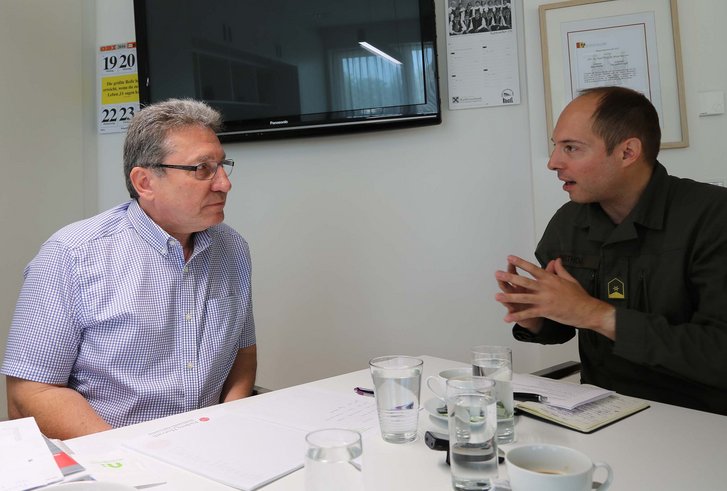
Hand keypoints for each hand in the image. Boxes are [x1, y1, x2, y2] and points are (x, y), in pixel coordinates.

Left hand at [495, 255, 615, 338]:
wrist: (587, 310)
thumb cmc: (579, 295)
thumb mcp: (570, 279)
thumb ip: (560, 270)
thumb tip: (556, 260)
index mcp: (550, 279)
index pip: (533, 268)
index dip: (520, 263)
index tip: (509, 258)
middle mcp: (546, 288)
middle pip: (524, 281)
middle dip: (510, 277)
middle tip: (497, 274)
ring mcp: (545, 300)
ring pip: (523, 297)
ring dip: (509, 297)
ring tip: (496, 296)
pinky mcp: (545, 311)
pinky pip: (528, 313)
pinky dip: (517, 316)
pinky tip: (507, 318)